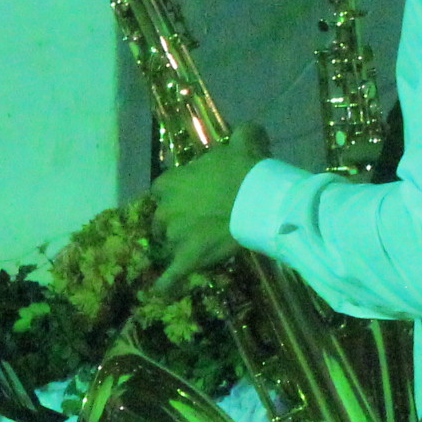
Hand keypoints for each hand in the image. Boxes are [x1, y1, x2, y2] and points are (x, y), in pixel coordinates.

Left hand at [152, 124, 270, 284]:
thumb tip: (248, 131)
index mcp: (171, 183)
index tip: (188, 195)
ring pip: (169, 244)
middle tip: (194, 222)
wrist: (259, 200)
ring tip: (197, 247)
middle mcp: (166, 210)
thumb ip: (241, 135)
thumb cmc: (247, 170)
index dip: (174, 193)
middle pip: (161, 219)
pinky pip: (172, 275)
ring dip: (179, 245)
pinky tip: (161, 291)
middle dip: (173, 221)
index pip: (161, 188)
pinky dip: (166, 284)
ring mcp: (175, 236)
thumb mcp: (244, 142)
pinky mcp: (188, 258)